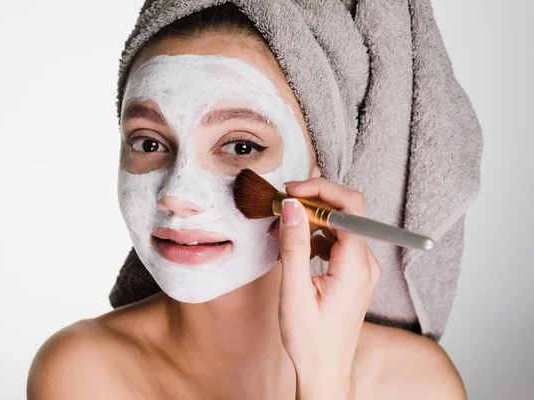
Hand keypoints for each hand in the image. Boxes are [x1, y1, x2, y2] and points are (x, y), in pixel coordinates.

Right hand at [269, 178, 380, 399]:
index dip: (320, 190)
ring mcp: (362, 268)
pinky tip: (294, 249)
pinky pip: (336, 242)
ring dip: (309, 221)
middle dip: (311, 203)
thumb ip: (294, 245)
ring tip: (280, 232)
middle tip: (280, 208)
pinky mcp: (354, 273)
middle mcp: (366, 263)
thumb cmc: (311, 340)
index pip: (349, 207)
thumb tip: (293, 206)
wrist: (325, 372)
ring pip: (338, 226)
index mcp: (356, 266)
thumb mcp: (295, 291)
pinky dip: (313, 237)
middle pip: (345, 212)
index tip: (291, 192)